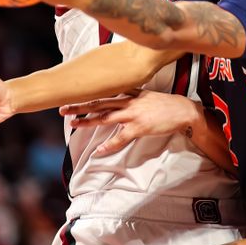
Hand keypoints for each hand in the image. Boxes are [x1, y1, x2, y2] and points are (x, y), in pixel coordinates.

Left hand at [59, 90, 201, 156]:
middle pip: (98, 103)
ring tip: (73, 124)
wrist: (182, 111)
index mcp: (129, 93)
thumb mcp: (146, 95)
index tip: (71, 95)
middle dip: (79, 106)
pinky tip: (99, 151)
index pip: (103, 93)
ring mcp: (133, 114)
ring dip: (87, 121)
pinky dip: (109, 145)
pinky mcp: (139, 127)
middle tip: (63, 108)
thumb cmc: (165, 104)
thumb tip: (118, 96)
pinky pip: (120, 137)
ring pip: (105, 117)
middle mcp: (128, 102)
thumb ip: (131, 94)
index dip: (86, 94)